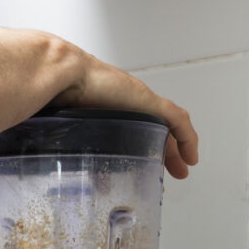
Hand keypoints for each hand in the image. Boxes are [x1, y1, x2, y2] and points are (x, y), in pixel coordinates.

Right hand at [51, 46, 198, 179]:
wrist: (64, 75)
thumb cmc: (58, 97)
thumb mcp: (67, 127)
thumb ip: (69, 144)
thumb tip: (59, 167)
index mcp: (111, 110)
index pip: (136, 132)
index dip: (145, 150)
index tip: (145, 169)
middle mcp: (128, 104)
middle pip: (157, 130)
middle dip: (166, 154)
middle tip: (173, 173)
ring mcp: (139, 102)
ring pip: (168, 127)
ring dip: (178, 149)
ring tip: (182, 168)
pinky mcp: (148, 101)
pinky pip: (176, 121)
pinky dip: (186, 139)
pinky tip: (190, 156)